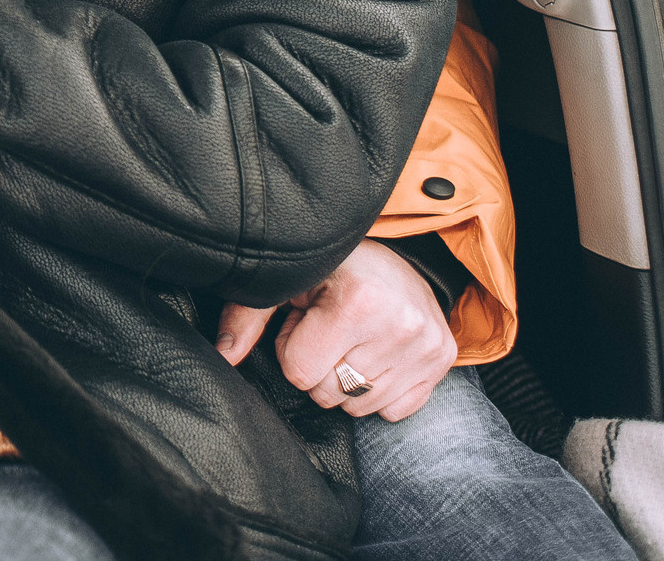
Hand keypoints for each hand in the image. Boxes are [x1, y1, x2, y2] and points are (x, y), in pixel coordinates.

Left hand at [214, 238, 458, 422]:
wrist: (393, 255)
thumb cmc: (329, 269)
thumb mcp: (284, 284)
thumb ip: (247, 318)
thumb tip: (221, 356)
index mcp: (357, 301)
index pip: (300, 373)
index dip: (291, 349)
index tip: (302, 322)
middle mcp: (399, 325)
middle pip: (328, 394)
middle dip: (318, 367)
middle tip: (327, 330)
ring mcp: (426, 345)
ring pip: (360, 407)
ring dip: (346, 381)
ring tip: (351, 339)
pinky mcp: (442, 359)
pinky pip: (394, 410)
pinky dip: (379, 391)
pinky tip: (375, 354)